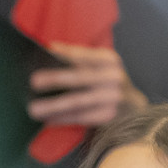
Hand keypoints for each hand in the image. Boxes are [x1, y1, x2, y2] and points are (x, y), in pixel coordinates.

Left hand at [27, 42, 145, 126]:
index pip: (82, 55)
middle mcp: (113, 76)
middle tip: (33, 82)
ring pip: (77, 101)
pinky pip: (81, 117)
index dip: (64, 53)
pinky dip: (63, 119)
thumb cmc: (106, 82)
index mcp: (108, 59)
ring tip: (33, 109)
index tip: (45, 52)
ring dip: (54, 106)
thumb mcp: (99, 65)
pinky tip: (48, 120)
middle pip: (79, 78)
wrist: (133, 106)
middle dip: (55, 79)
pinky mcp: (109, 116)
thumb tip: (50, 48)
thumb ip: (78, 57)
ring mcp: (113, 97)